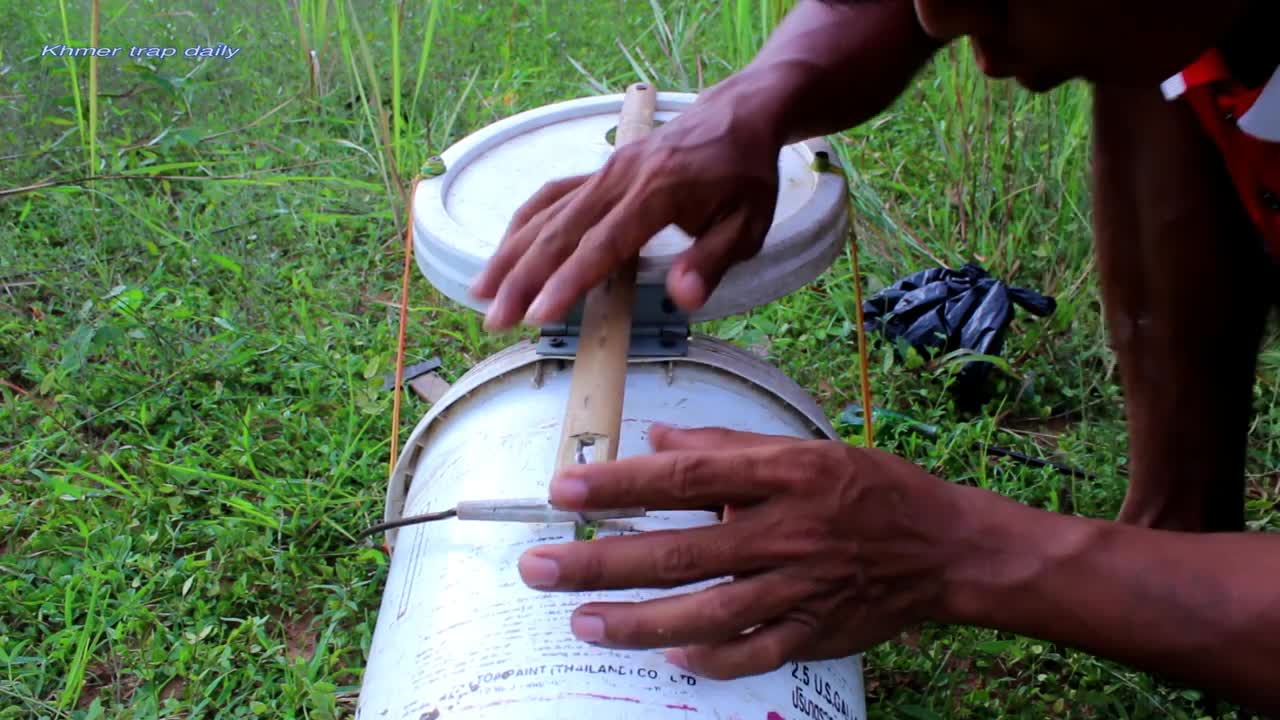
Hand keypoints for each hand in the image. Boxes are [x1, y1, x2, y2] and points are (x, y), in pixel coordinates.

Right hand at [468, 81, 785, 329]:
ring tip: (482, 291)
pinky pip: (551, 196)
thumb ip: (713, 261)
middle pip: (560, 230)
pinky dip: (523, 224)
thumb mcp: (748, 224)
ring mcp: (604, 171)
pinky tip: (505, 252)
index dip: (569, 281)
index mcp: (658, 193)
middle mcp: (620, 178)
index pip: (604, 244)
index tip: (538, 314)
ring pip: (546, 213)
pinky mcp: (598, 171)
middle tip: (495, 319)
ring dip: (511, 252)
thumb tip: (684, 298)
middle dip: (523, 277)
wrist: (737, 115)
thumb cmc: (745, 176)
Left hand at [516, 424, 966, 679]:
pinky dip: (711, 660)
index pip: (685, 477)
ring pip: (706, 612)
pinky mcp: (815, 631)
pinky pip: (754, 653)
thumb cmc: (867, 488)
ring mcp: (799, 587)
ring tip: (581, 622)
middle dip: (601, 562)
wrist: (944, 546)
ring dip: (638, 622)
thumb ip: (725, 444)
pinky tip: (668, 658)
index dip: (620, 484)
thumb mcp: (802, 447)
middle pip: (680, 552)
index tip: (563, 488)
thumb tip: (655, 439)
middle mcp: (784, 532)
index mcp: (781, 476)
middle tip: (539, 567)